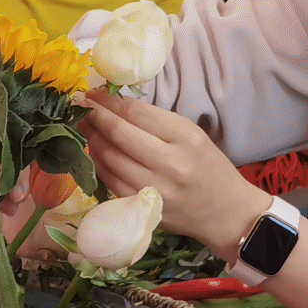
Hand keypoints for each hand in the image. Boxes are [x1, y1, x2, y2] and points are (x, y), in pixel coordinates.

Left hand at [79, 90, 268, 257]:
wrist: (227, 213)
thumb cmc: (211, 169)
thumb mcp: (194, 137)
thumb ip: (157, 122)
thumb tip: (115, 106)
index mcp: (186, 138)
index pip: (137, 113)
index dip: (109, 102)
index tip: (94, 94)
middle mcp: (170, 162)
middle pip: (119, 133)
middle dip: (95, 116)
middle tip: (81, 107)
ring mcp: (154, 188)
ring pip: (109, 157)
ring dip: (92, 139)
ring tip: (84, 126)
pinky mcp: (143, 207)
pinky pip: (110, 180)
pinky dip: (98, 163)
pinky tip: (95, 151)